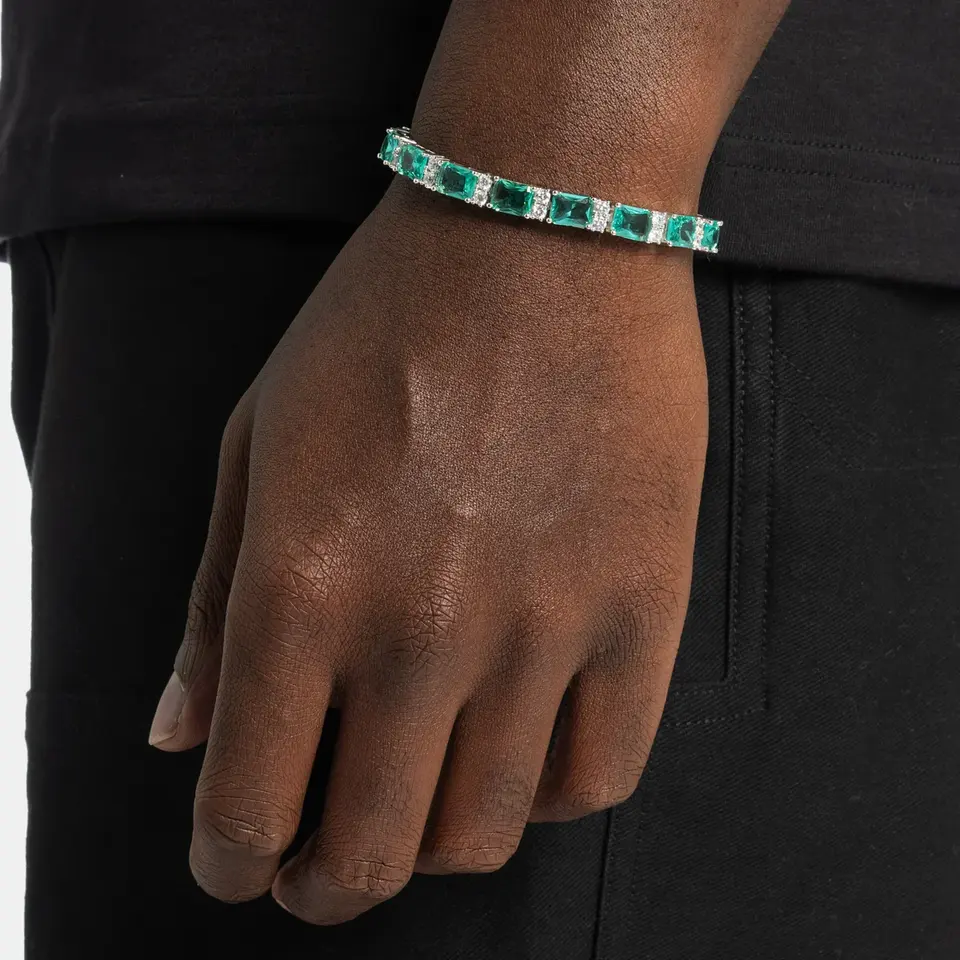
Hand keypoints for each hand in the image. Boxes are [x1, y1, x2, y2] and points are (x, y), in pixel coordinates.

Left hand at [149, 181, 708, 923]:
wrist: (537, 232)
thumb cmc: (379, 324)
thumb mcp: (255, 446)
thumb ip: (209, 606)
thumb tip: (177, 739)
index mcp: (300, 588)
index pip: (245, 808)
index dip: (229, 864)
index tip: (236, 865)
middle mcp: (419, 631)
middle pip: (366, 856)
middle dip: (323, 887)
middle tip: (317, 870)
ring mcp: (544, 626)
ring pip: (483, 835)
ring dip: (431, 847)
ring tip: (416, 800)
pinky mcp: (643, 605)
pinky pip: (600, 773)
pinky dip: (548, 794)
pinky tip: (519, 749)